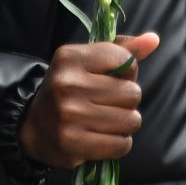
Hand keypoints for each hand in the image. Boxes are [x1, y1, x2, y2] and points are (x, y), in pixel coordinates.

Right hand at [18, 34, 159, 169]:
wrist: (32, 127)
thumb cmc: (68, 90)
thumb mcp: (87, 62)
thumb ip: (121, 49)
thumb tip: (154, 40)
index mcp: (70, 57)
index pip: (125, 60)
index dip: (127, 72)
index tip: (113, 78)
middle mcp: (68, 84)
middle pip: (132, 93)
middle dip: (128, 100)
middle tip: (109, 103)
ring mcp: (70, 115)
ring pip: (131, 120)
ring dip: (125, 123)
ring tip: (108, 120)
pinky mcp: (74, 144)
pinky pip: (121, 145)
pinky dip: (119, 143)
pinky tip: (104, 137)